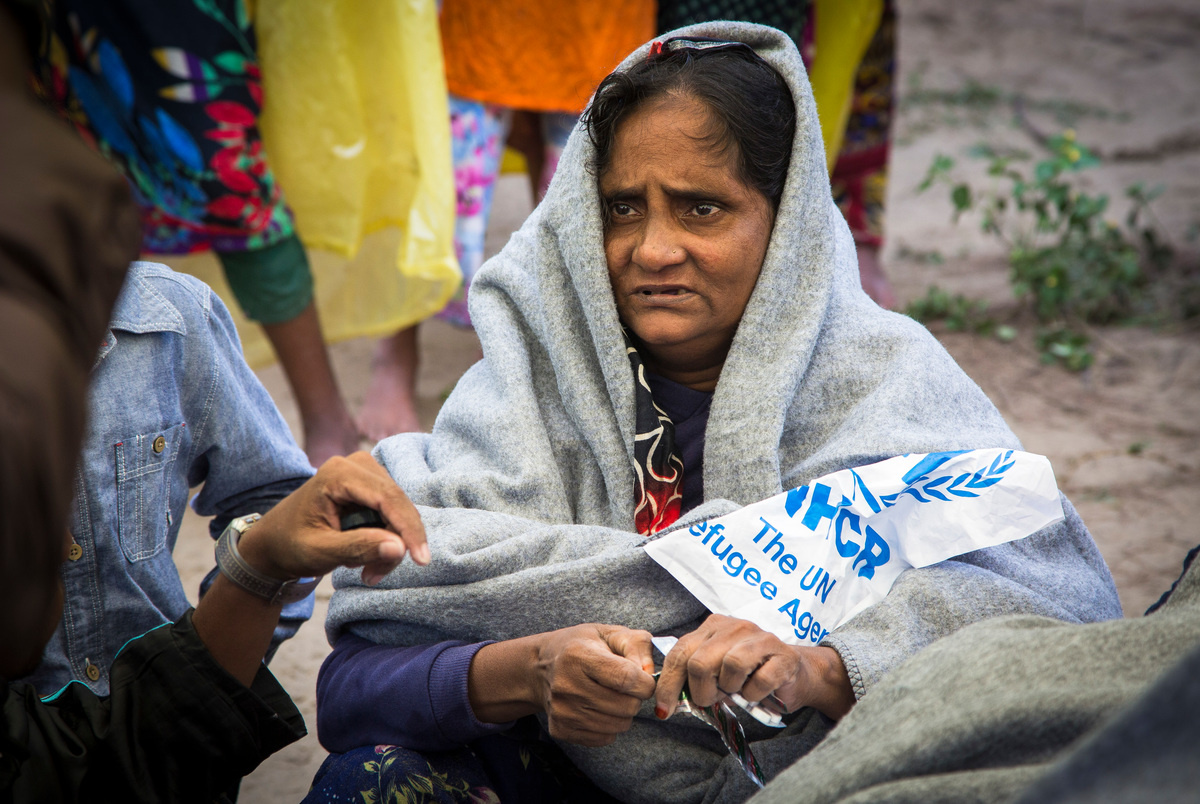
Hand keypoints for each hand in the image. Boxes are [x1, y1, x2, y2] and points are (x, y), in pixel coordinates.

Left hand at [237, 452, 428, 585]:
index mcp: (338, 474)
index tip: (423, 560)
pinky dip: (386, 540)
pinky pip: (393, 514)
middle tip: (374, 575)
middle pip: (396, 504)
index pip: (388, 498)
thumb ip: (359, 548)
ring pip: (398, 511)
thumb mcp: (321, 552)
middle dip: (396, 543)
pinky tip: (366, 559)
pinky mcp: (371, 486)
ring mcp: (365, 473)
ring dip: (390, 545)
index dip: (408, 528)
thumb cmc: (291, 545)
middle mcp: (355, 465)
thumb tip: (400, 548)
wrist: (275, 542)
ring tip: (366, 572)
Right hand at [533, 624, 656, 746]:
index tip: (645, 679)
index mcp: (578, 655)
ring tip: (611, 695)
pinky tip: (598, 708)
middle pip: (626, 706)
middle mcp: (566, 684)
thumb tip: (651, 673)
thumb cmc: (582, 646)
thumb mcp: (610, 633)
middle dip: (635, 698)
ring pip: (619, 725)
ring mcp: (561, 710)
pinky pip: (605, 738)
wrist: (541, 667)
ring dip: (623, 712)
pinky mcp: (560, 729)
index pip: (626, 678)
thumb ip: (637, 646)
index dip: (645, 682)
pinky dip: (610, 726)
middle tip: (625, 687)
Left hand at [654, 614, 853, 720]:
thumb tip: (667, 704)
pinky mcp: (784, 655)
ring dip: (730, 689)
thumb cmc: (751, 675)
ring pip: (730, 665)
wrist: (797, 674)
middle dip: (702, 691)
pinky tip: (756, 693)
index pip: (680, 652)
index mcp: (713, 627)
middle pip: (700, 661)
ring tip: (737, 691)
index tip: (664, 710)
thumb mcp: (716, 673)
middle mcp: (735, 626)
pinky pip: (759, 680)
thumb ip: (693, 679)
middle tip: (713, 699)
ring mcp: (760, 637)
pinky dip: (754, 694)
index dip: (669, 684)